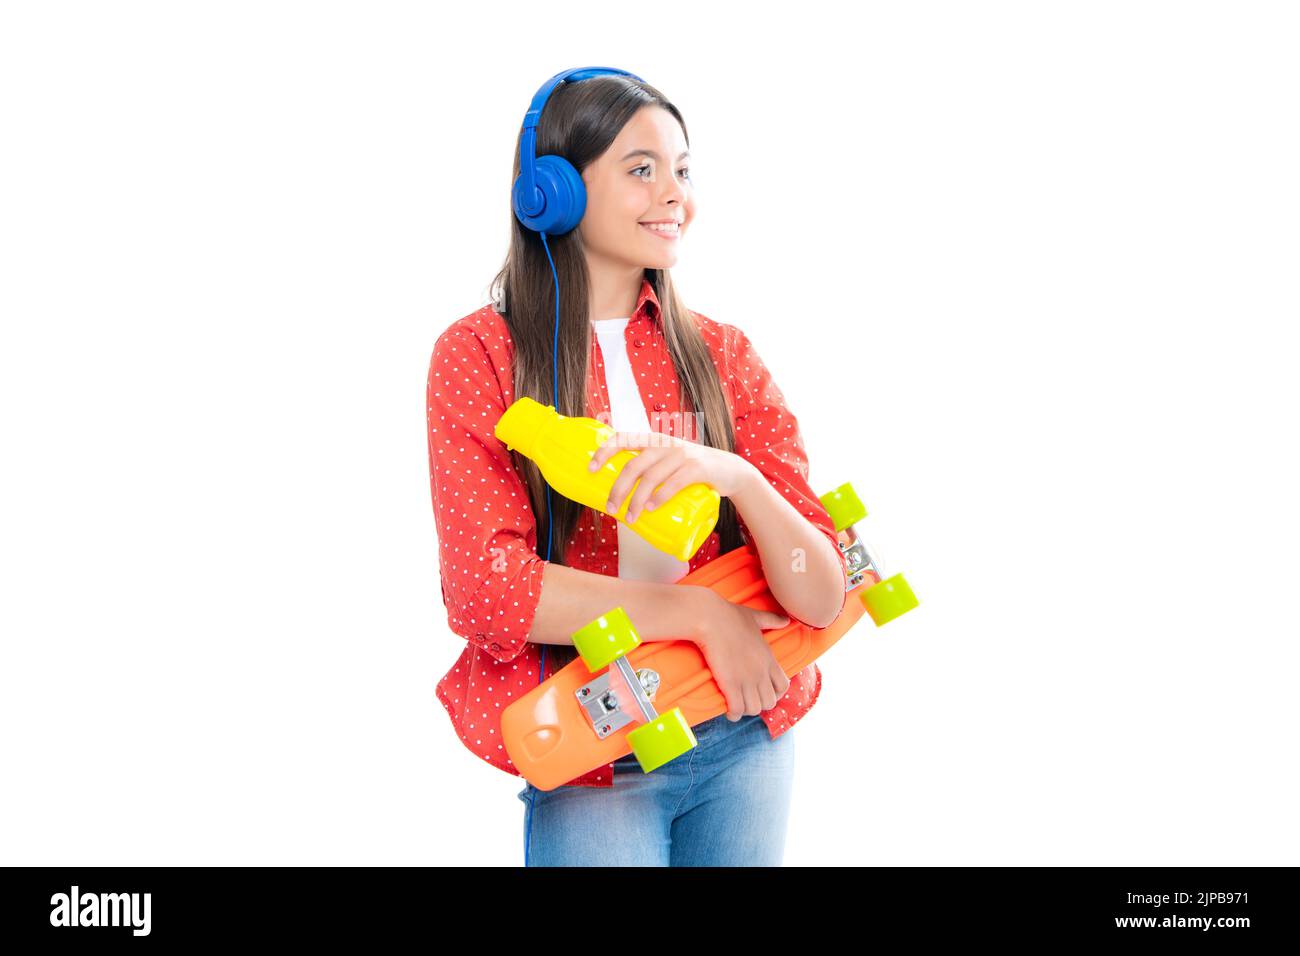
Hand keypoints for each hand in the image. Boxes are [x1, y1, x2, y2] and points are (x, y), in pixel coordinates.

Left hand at [587, 429, 759, 523]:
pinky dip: (661, 496)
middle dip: (619, 488)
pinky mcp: (698, 468)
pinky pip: (675, 482)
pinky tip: (651, 508)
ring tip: (630, 517)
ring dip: (637, 500)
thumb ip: (650, 469)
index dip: (605, 451)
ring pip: (651, 477)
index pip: (624, 438)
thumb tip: (620, 492)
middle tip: (611, 508)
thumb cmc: (693, 471)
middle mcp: (666, 444)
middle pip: (634, 465)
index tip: (591, 468)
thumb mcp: (670, 462)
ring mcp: (682, 455)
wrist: (732, 471)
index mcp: (655, 441)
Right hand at [689, 590, 792, 721]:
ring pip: (755, 709)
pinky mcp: (730, 684)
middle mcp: (761, 672)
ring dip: (746, 711)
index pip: (783, 686)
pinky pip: (738, 709)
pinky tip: (728, 711)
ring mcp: (747, 679)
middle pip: (770, 702)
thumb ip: (772, 620)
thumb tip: (786, 619)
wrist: (710, 618)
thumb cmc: (730, 616)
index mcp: (769, 658)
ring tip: (737, 706)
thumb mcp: (756, 617)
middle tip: (747, 700)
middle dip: (759, 704)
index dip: (775, 693)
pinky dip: (733, 714)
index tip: (764, 693)